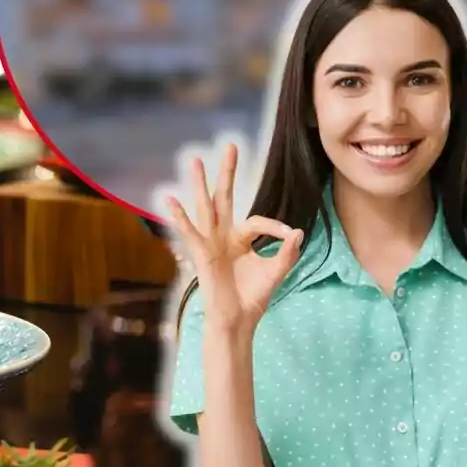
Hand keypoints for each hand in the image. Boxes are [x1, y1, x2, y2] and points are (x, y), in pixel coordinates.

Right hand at [167, 144, 302, 333]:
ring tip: (195, 160)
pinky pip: (190, 232)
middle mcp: (223, 235)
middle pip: (224, 197)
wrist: (238, 321)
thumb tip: (296, 231)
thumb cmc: (253, 298)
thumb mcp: (276, 272)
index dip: (275, 226)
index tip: (289, 235)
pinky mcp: (201, 253)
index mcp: (240, 239)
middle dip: (227, 172)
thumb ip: (287, 252)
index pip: (258, 221)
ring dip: (200, 183)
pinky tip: (170, 200)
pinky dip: (179, 217)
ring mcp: (210, 242)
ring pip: (205, 207)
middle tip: (231, 146)